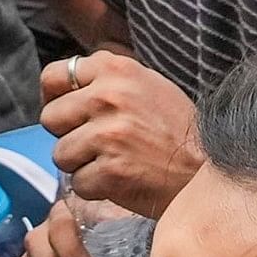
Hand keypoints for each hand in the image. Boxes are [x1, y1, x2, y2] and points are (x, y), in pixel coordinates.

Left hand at [39, 51, 203, 212]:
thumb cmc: (176, 130)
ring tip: (112, 162)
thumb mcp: (146, 84)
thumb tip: (61, 88)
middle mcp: (108, 96)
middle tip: (97, 144)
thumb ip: (106, 80)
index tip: (68, 113)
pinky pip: (78, 183)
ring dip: (81, 164)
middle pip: (50, 118)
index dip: (56, 98)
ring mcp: (108, 134)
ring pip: (60, 154)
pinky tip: (120, 180)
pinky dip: (95, 188)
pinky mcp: (110, 170)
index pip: (53, 76)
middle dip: (68, 134)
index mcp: (116, 69)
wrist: (205, 171)